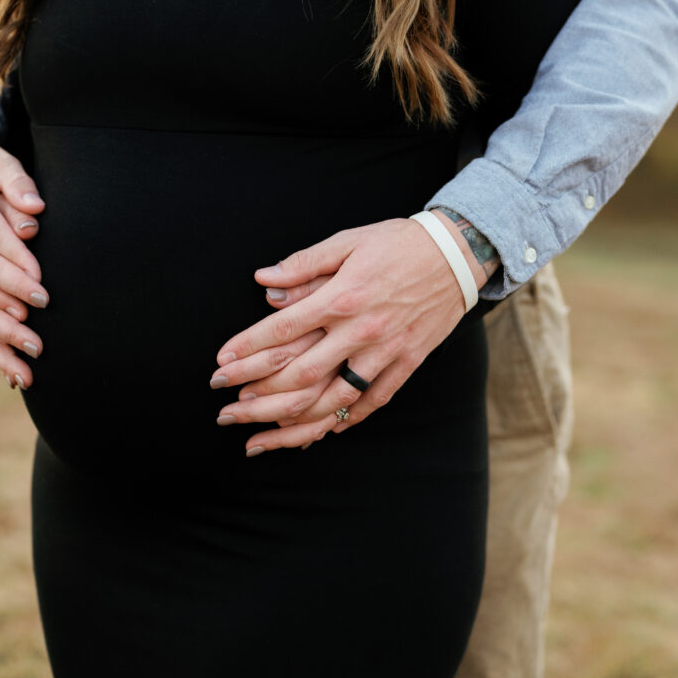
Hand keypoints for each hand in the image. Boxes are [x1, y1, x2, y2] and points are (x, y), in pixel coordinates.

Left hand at [211, 211, 491, 454]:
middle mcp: (360, 331)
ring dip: (294, 421)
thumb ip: (304, 264)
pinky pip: (373, 402)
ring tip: (261, 436)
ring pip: (334, 399)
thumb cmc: (397, 244)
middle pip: (301, 374)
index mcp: (341, 297)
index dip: (247, 348)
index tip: (220, 364)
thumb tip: (263, 281)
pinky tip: (322, 432)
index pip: (283, 330)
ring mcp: (385, 352)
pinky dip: (346, 420)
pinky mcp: (406, 364)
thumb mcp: (348, 241)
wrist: (457, 255)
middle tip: (226, 409)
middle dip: (258, 394)